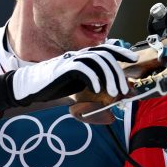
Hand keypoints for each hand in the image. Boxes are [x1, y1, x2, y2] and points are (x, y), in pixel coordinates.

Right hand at [0, 43, 137, 111]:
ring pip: (97, 60)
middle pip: (105, 56)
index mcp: (84, 56)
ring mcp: (71, 59)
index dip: (121, 53)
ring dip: (109, 76)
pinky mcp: (63, 68)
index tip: (134, 60)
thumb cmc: (56, 87)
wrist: (31, 86)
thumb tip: (111, 116)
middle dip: (118, 73)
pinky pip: (82, 68)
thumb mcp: (79, 92)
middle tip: (124, 90)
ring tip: (114, 93)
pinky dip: (93, 78)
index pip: (106, 49)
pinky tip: (97, 89)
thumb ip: (94, 99)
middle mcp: (79, 54)